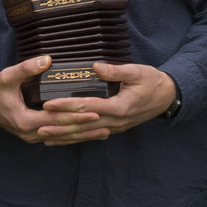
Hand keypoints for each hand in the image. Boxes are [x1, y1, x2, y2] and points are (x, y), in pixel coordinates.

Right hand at [0, 56, 106, 144]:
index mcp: (25, 121)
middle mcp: (31, 133)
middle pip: (63, 131)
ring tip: (105, 132)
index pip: (56, 118)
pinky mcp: (36, 135)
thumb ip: (27, 68)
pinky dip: (74, 137)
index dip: (76, 115)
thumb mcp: (8, 76)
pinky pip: (58, 138)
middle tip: (107, 124)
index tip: (95, 111)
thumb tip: (47, 59)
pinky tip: (88, 135)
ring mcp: (33, 137)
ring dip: (83, 136)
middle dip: (85, 128)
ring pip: (63, 138)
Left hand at [38, 63, 176, 143]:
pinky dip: (75, 139)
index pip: (87, 107)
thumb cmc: (152, 81)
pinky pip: (91, 136)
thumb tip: (96, 67)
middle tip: (38, 126)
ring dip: (64, 137)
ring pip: (85, 135)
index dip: (66, 106)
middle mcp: (115, 121)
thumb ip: (116, 71)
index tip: (48, 104)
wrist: (168, 97)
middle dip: (59, 127)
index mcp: (119, 106)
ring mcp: (115, 127)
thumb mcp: (137, 72)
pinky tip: (60, 140)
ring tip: (43, 137)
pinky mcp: (114, 128)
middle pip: (82, 126)